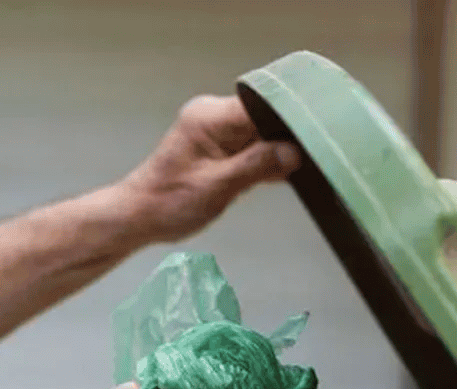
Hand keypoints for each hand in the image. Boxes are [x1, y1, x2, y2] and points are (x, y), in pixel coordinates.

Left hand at [115, 95, 301, 245]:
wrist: (139, 216)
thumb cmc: (169, 202)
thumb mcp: (217, 187)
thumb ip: (257, 166)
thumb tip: (294, 152)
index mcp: (211, 117)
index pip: (261, 105)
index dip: (290, 117)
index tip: (317, 132)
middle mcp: (214, 116)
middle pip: (264, 117)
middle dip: (287, 136)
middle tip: (317, 154)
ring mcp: (216, 131)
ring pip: (260, 133)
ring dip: (277, 151)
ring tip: (307, 165)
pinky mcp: (218, 147)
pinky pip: (251, 146)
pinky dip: (265, 160)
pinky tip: (286, 174)